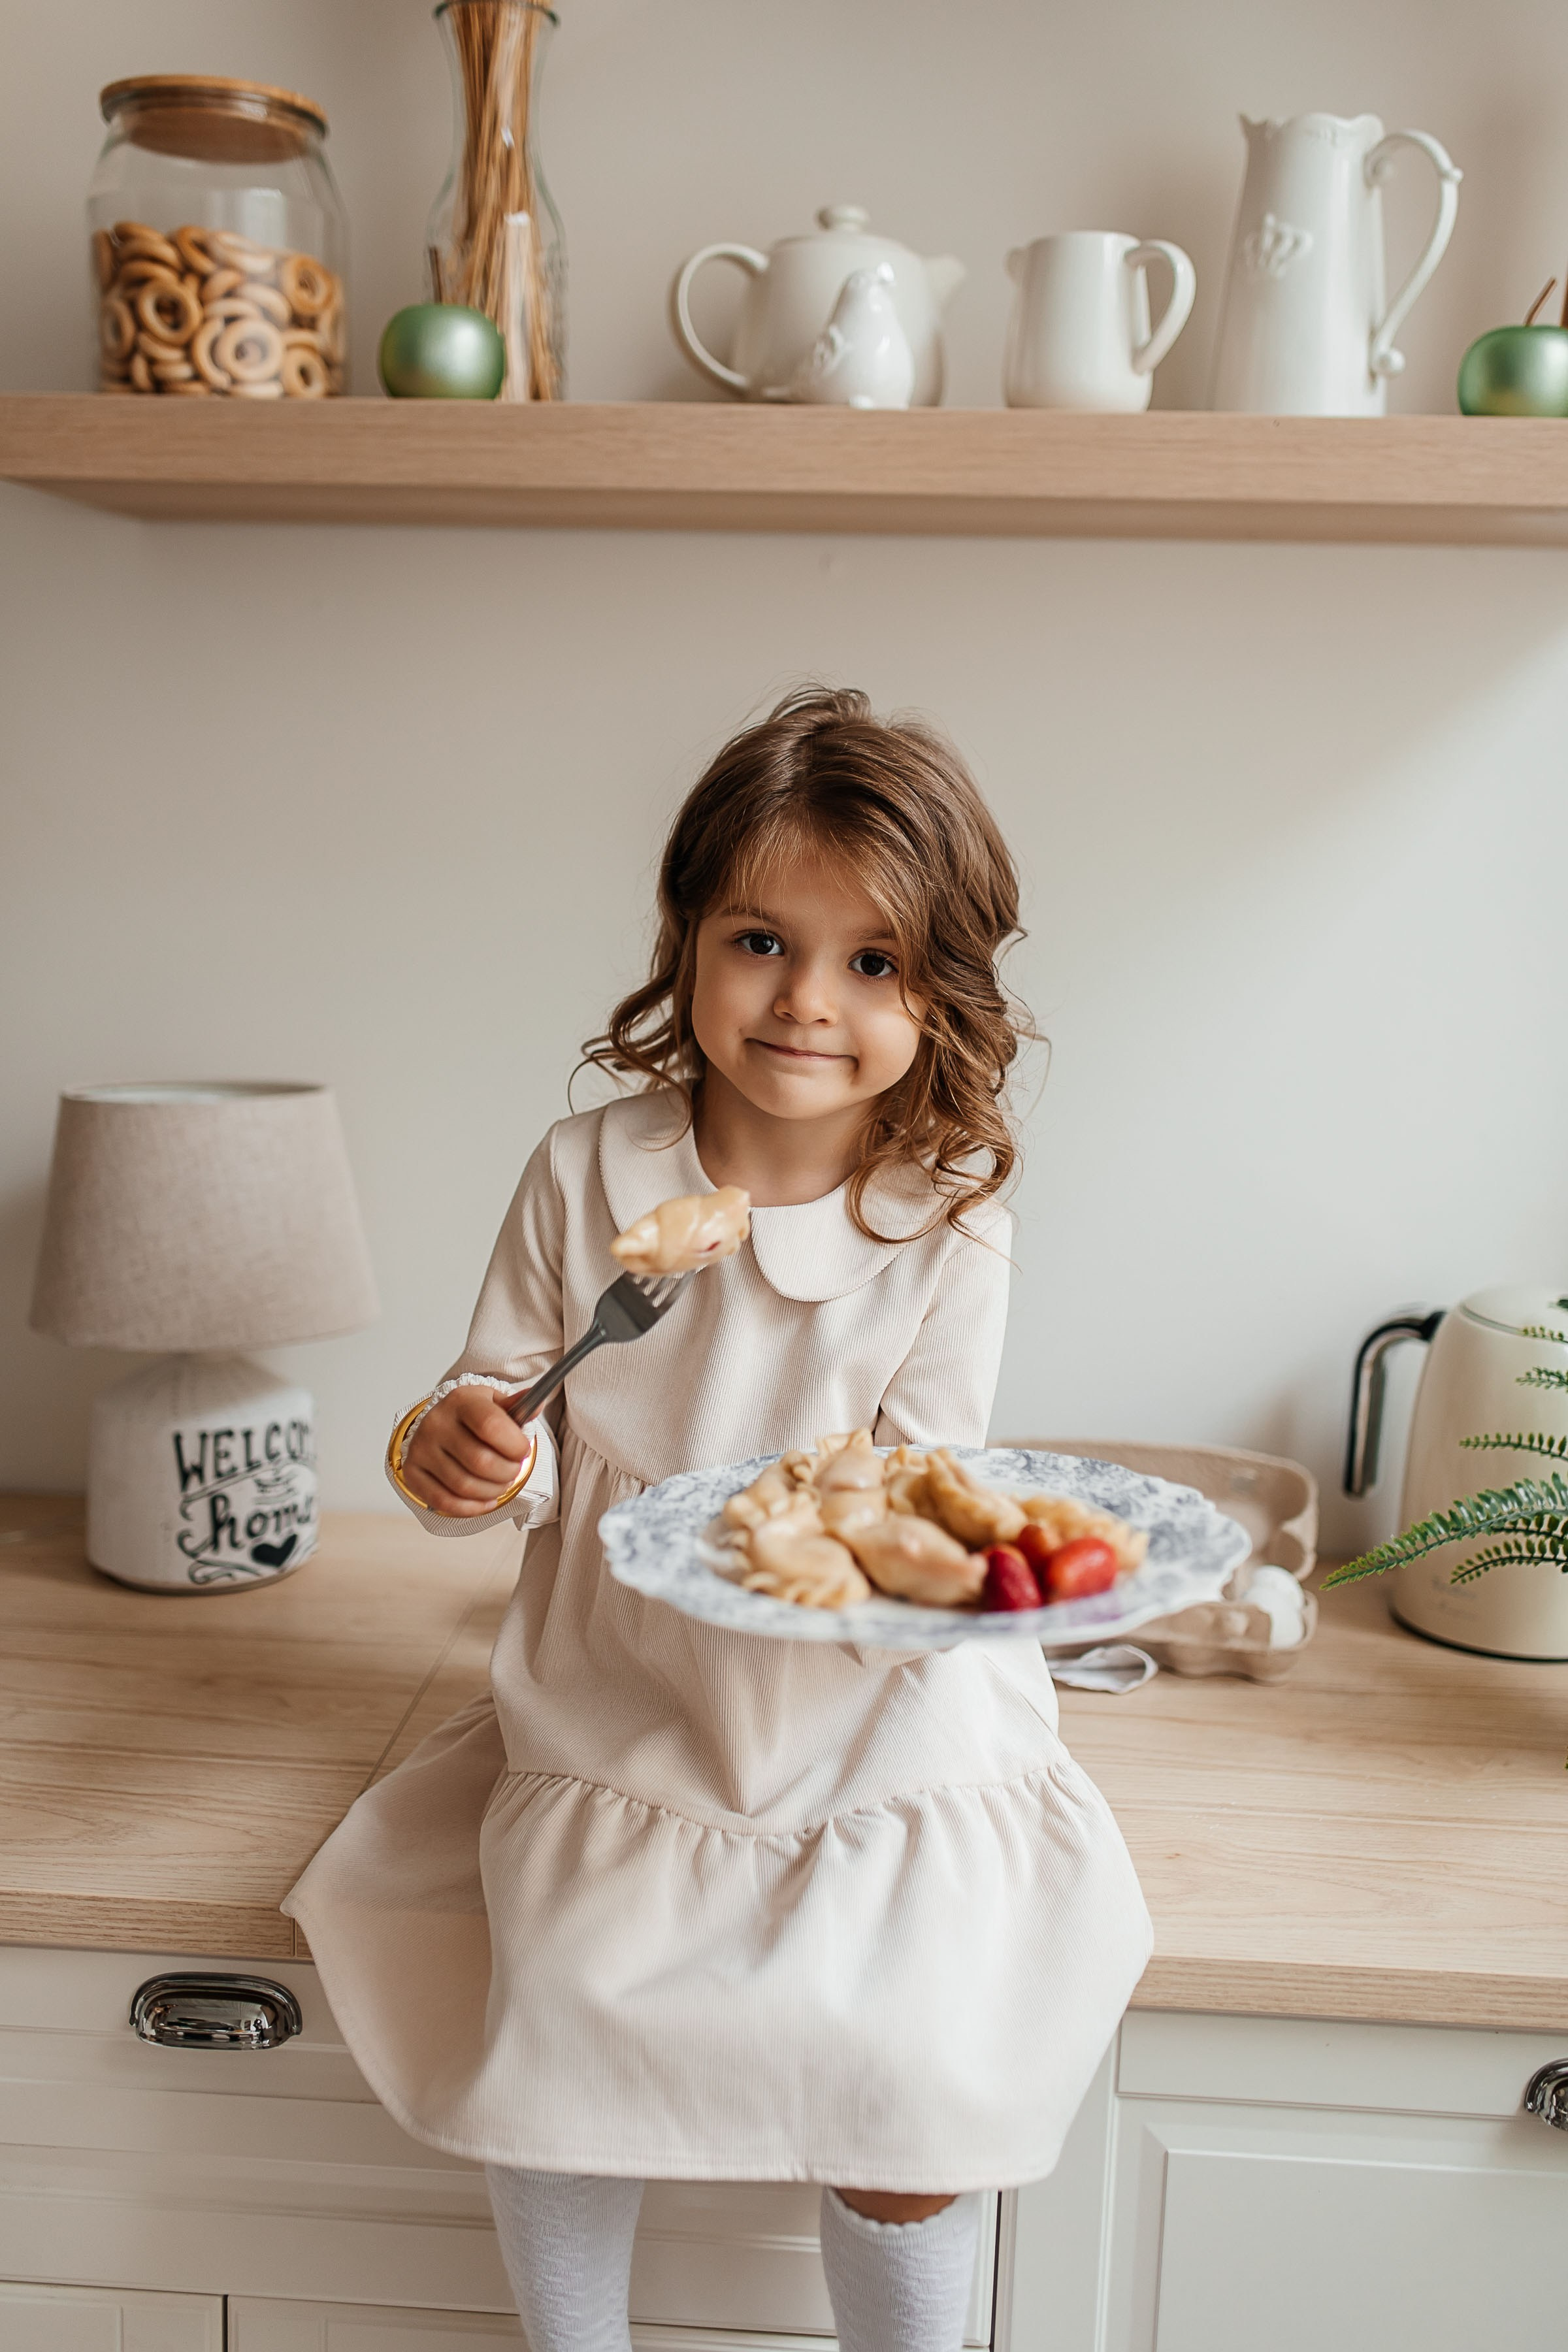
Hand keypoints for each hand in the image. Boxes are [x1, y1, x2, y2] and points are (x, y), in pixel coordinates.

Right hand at [399, 1386, 532, 1516]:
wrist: (439, 1422)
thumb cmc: (473, 1415)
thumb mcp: (494, 1402)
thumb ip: (518, 1406)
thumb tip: (537, 1404)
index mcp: (460, 1401)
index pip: (491, 1426)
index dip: (515, 1446)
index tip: (523, 1451)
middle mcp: (436, 1424)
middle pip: (480, 1462)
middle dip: (507, 1473)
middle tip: (513, 1470)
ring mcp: (421, 1449)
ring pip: (465, 1486)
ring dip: (493, 1492)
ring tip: (501, 1483)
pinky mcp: (412, 1473)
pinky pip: (445, 1502)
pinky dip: (472, 1508)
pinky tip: (485, 1500)